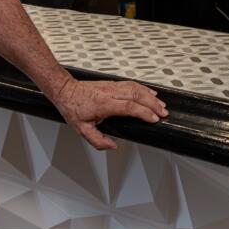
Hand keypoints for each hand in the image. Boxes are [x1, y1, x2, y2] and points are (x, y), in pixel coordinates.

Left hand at [51, 78, 167, 149]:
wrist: (65, 90)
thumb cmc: (72, 107)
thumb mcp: (82, 130)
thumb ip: (98, 141)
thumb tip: (113, 145)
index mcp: (104, 104)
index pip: (129, 107)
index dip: (144, 112)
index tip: (154, 118)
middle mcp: (110, 93)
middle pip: (137, 95)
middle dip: (152, 104)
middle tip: (163, 112)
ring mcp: (111, 86)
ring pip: (136, 88)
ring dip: (150, 96)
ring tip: (161, 104)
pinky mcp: (112, 83)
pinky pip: (131, 84)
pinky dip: (143, 88)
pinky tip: (149, 93)